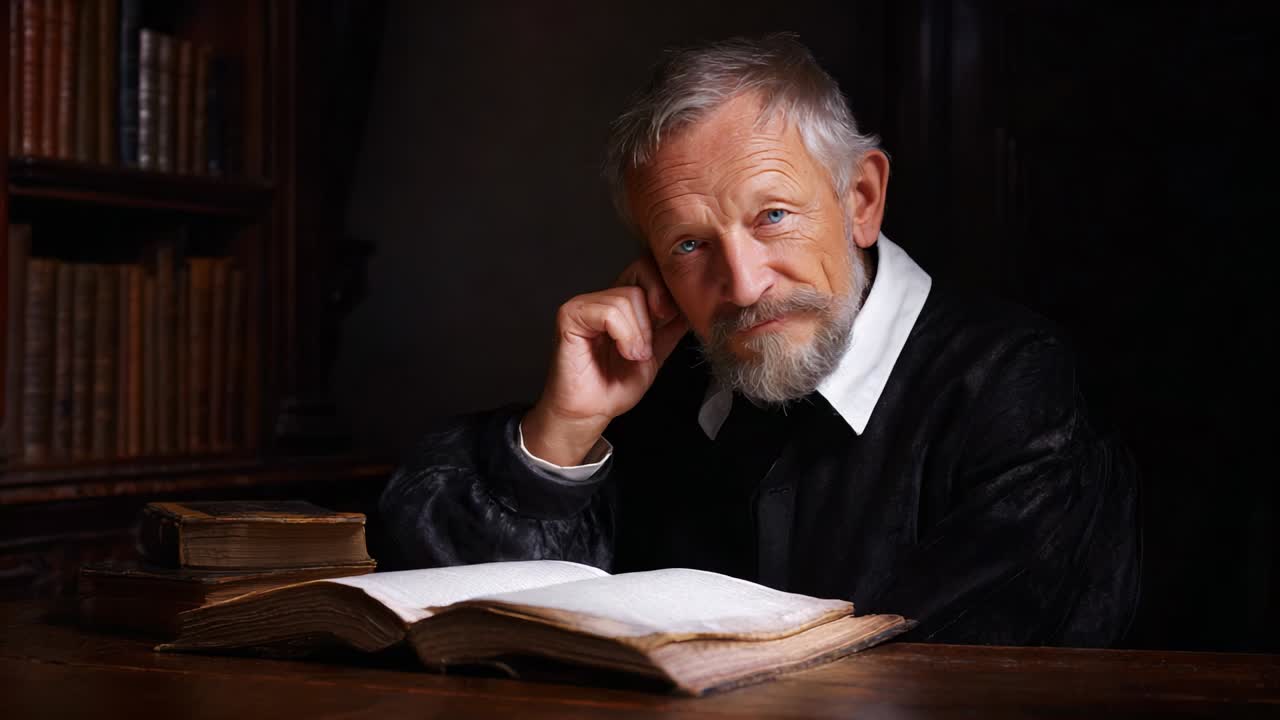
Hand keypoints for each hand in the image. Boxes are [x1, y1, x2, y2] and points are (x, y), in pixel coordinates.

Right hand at [522, 256, 688, 465]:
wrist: (591, 412)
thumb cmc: (614, 386)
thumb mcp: (656, 352)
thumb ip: (671, 327)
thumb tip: (693, 304)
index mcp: (623, 303)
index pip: (649, 268)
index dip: (667, 286)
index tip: (671, 317)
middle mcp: (603, 297)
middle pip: (642, 271)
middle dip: (657, 306)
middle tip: (654, 337)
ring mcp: (586, 304)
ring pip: (629, 297)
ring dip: (640, 333)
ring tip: (634, 355)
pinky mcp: (570, 315)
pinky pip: (609, 312)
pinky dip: (625, 335)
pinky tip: (623, 353)